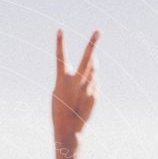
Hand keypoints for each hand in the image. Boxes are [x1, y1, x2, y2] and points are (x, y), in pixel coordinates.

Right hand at [52, 30, 99, 144]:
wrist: (68, 128)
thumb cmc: (60, 110)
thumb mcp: (60, 92)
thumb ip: (72, 76)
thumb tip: (92, 64)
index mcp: (62, 80)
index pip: (60, 57)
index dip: (59, 43)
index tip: (60, 30)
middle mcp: (76, 82)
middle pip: (86, 59)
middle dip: (92, 45)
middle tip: (98, 32)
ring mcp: (87, 87)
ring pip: (92, 70)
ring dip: (90, 69)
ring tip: (81, 82)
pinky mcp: (95, 93)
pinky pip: (94, 83)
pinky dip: (90, 87)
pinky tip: (83, 98)